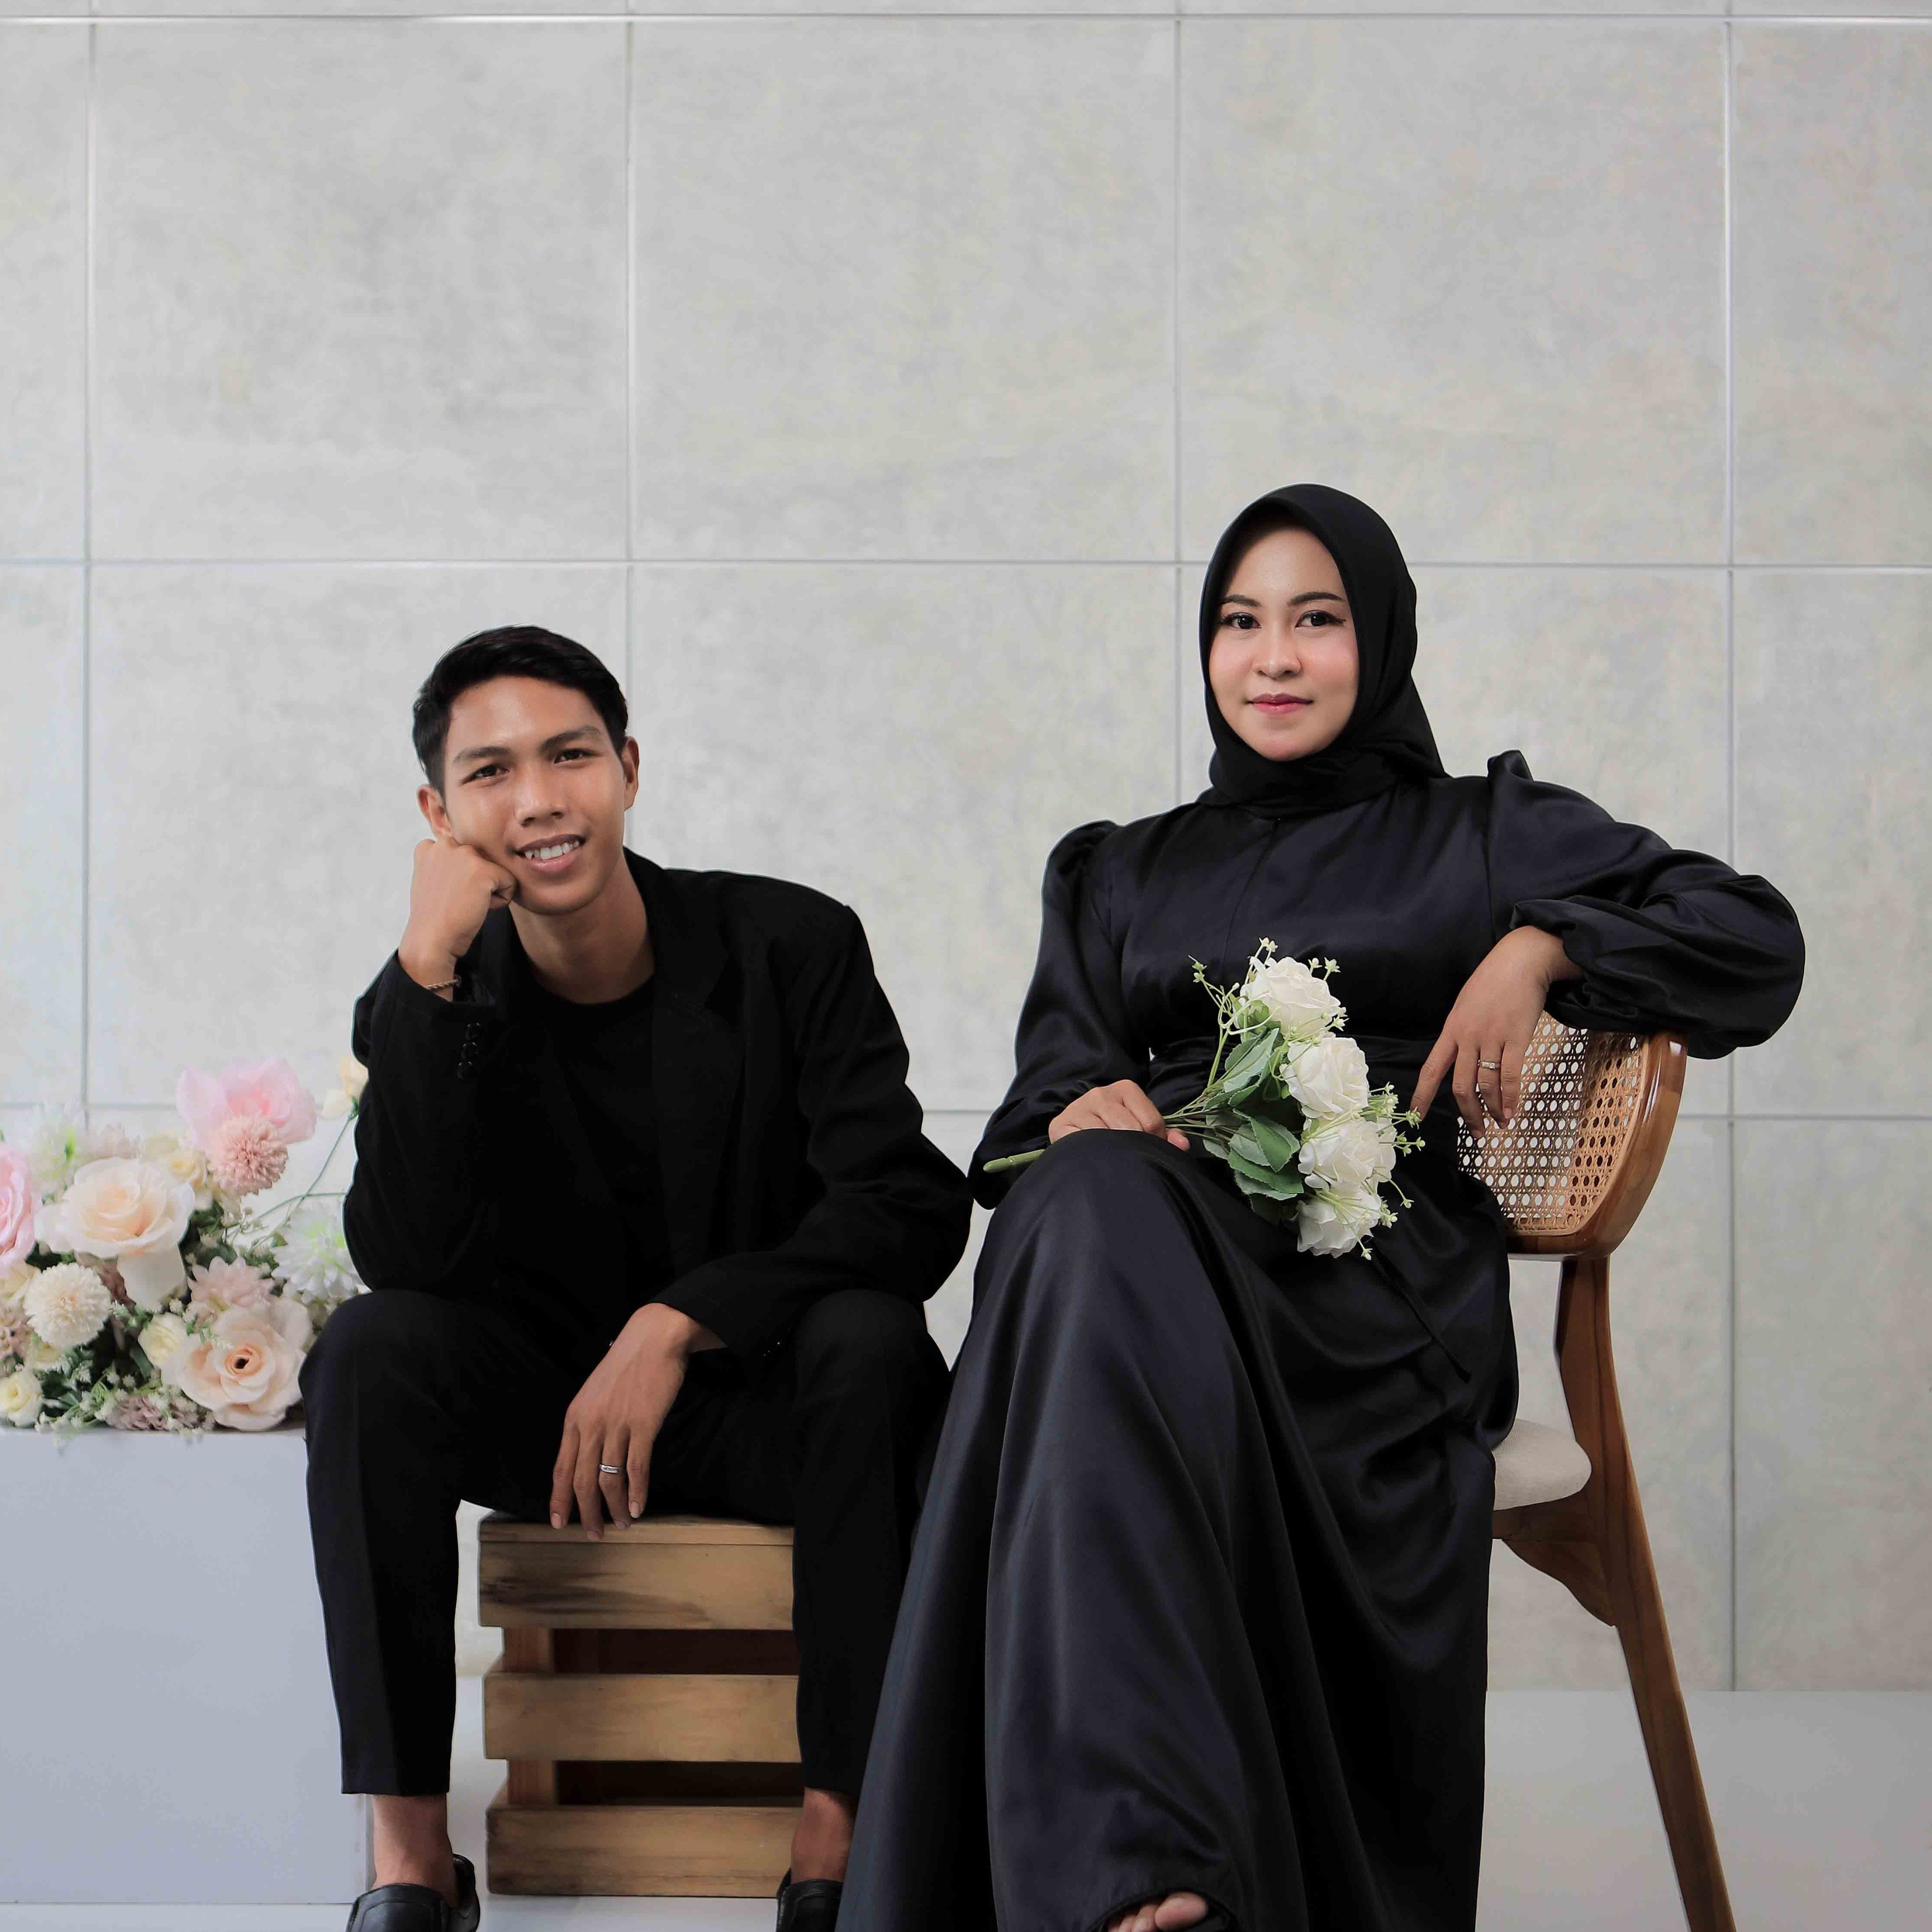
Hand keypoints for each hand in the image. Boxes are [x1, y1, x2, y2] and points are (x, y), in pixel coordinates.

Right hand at [398, 831, 515, 991]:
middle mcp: (446, 844)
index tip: (447, 894)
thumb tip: (469, 861)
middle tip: (457, 901)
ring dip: (488, 890)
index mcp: (430, 846)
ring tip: (466, 903)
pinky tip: (478, 908)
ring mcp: (464, 855)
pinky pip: (510, 883)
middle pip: (483, 861)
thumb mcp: (431, 880)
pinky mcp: (483, 870)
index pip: (466, 855)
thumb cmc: (434, 917)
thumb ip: (445, 863)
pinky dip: (501, 901)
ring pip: (496, 871)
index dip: (463, 878)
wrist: (431, 940)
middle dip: (477, 882)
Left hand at [548, 1304, 716, 1537]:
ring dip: (615, 1507)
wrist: (653, 1339)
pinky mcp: (643, 1424)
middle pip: (582, 1480)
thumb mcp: (594, 1394)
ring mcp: (616, 1425)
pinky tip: (639, 1507)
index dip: (559, 1499)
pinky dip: (637, 1491)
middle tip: (595, 1534)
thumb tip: (587, 1457)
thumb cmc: (626, 1366)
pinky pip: (636, 1467)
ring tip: (623, 1523)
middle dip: (587, 1513)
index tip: (559, 1523)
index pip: (561, 1468)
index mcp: (575, 1418)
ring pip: (609, 1478)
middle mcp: (591, 1424)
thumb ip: (588, 1423)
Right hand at [1047, 1079, 1188, 1151]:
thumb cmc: (1112, 1129)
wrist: (1073, 1132)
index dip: (1154, 1142)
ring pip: (1109, 1138)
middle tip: (1129, 1155)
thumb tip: (1182, 1144)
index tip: (1146, 1147)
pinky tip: (1095, 1155)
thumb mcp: (1140, 1127)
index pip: (1152, 1122)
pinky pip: (1086, 1144)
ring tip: (1112, 1156)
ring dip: (1114, 1152)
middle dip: (1135, 1148)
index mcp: (1126, 1089)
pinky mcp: (1062, 1124)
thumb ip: (1165, 1135)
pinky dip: (1094, 1154)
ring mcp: (1080, 1107)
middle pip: (1132, 1130)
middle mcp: (1101, 1093)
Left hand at [1411, 926, 1580, 1133]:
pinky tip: (1513, 1112)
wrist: (1520, 962)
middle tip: (1476, 1133)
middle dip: (1468, 1114)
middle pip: (1461, 1086)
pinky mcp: (1517, 1038)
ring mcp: (1492, 1038)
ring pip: (1487, 1085)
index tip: (1416, 1116)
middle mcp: (1468, 1037)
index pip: (1431, 1069)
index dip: (1422, 1095)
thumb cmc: (1492, 983)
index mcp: (1451, 1030)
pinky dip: (1511, 1098)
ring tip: (1499, 1124)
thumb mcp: (1465, 1006)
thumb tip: (1458, 1058)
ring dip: (1493, 1110)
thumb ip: (1460, 1033)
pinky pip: (1511, 1076)